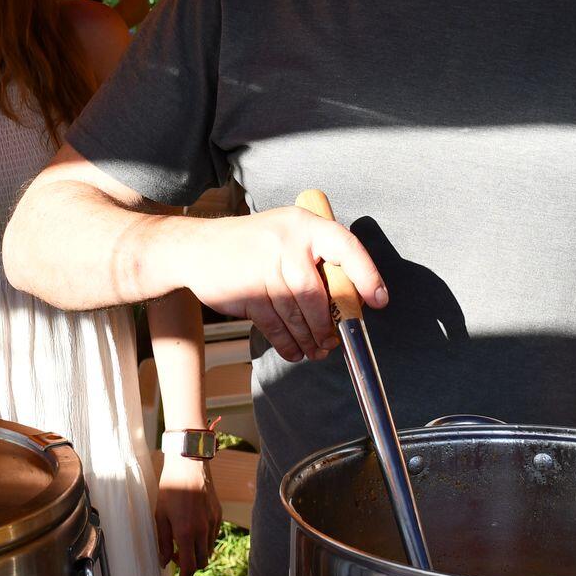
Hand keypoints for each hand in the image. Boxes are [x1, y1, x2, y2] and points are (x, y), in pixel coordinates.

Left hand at [154, 453, 221, 575]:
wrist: (189, 465)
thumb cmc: (170, 488)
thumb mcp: (160, 515)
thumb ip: (162, 540)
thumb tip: (163, 561)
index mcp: (186, 533)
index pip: (189, 566)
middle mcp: (203, 531)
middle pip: (201, 562)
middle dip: (189, 566)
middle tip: (175, 558)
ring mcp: (213, 523)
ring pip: (208, 550)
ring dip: (197, 553)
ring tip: (182, 541)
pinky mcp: (218, 515)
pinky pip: (213, 536)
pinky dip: (204, 540)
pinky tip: (192, 529)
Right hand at [178, 208, 387, 360]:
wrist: (197, 247)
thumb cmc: (253, 246)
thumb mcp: (287, 236)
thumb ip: (315, 260)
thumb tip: (348, 302)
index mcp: (305, 225)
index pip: (346, 247)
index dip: (367, 275)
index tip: (378, 300)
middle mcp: (286, 242)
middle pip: (317, 294)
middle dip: (328, 325)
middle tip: (334, 341)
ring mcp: (263, 266)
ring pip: (296, 314)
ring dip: (309, 338)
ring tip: (316, 350)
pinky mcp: (246, 291)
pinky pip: (274, 325)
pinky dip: (287, 343)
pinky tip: (294, 350)